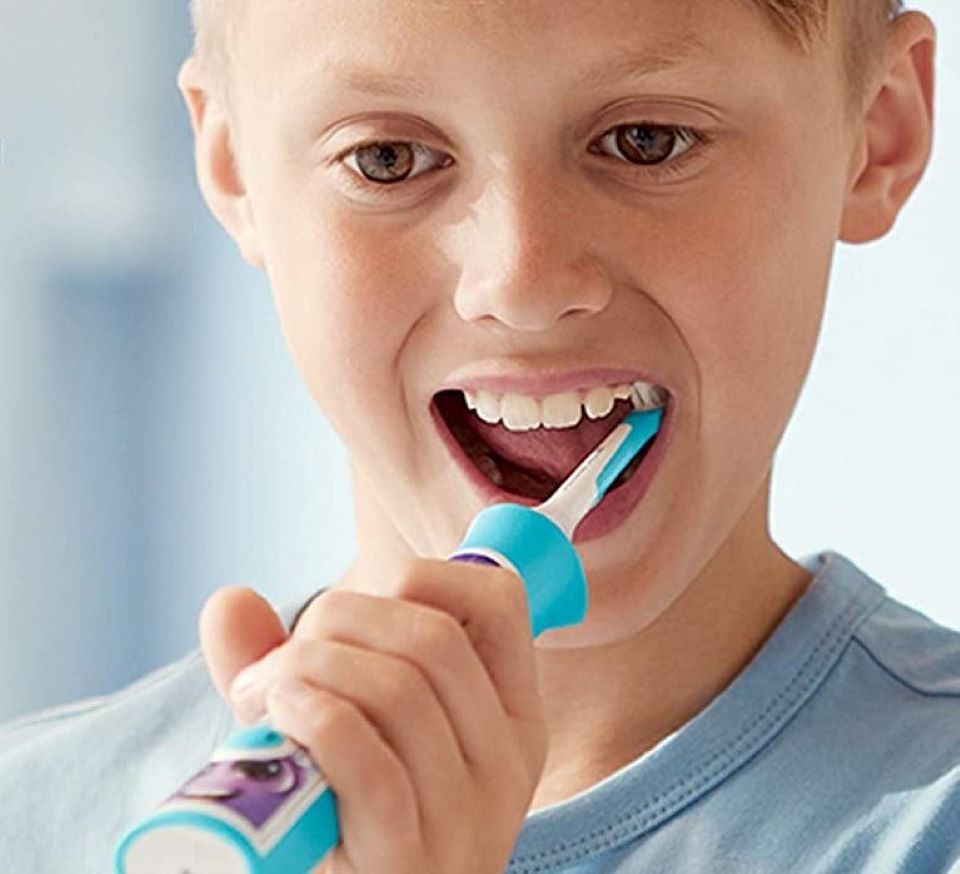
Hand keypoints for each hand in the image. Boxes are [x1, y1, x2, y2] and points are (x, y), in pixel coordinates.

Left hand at [199, 558, 548, 873]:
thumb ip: (292, 664)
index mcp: (507, 718)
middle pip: (432, 636)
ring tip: (263, 700)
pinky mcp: (406, 863)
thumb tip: (229, 601)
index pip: (499, 599)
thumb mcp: (339, 731)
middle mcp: (503, 764)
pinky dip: (312, 717)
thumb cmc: (343, 821)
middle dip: (335, 620)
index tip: (357, 611)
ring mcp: (463, 819)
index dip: (422, 576)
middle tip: (278, 663)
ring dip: (306, 668)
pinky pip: (366, 759)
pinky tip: (278, 720)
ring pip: (399, 688)